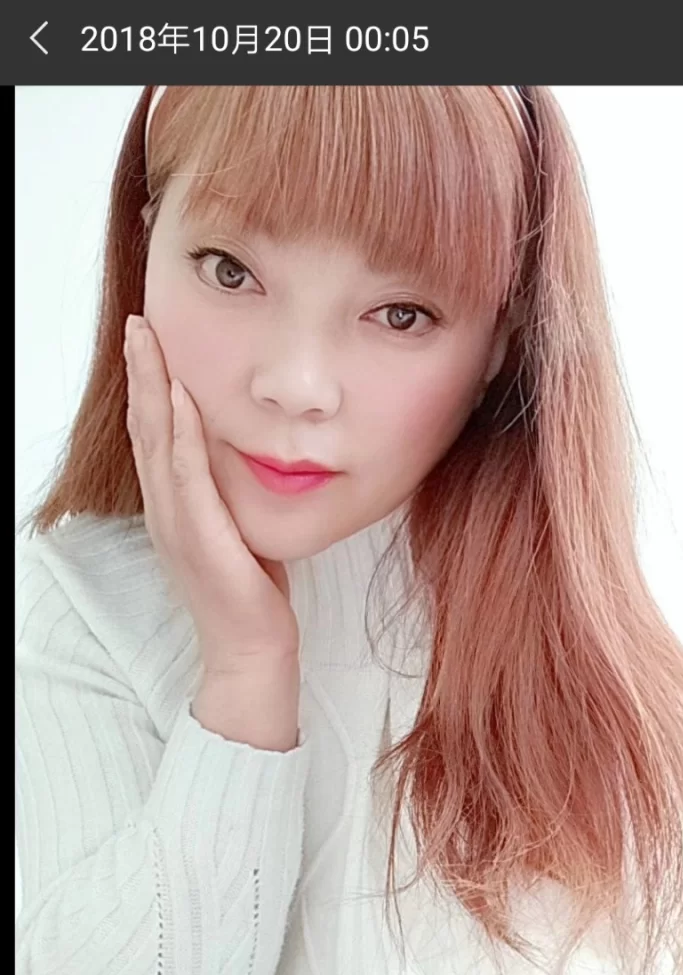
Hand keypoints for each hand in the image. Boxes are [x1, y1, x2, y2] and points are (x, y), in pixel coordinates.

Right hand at [124, 314, 300, 673]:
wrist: (251, 651)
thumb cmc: (251, 596)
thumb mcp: (241, 530)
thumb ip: (233, 494)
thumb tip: (248, 455)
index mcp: (174, 508)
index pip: (155, 436)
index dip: (150, 387)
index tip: (151, 341)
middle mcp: (167, 511)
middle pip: (145, 428)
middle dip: (142, 373)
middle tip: (138, 323)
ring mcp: (177, 524)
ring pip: (157, 442)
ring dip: (152, 388)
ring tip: (147, 341)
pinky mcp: (199, 539)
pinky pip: (187, 476)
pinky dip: (181, 433)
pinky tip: (182, 398)